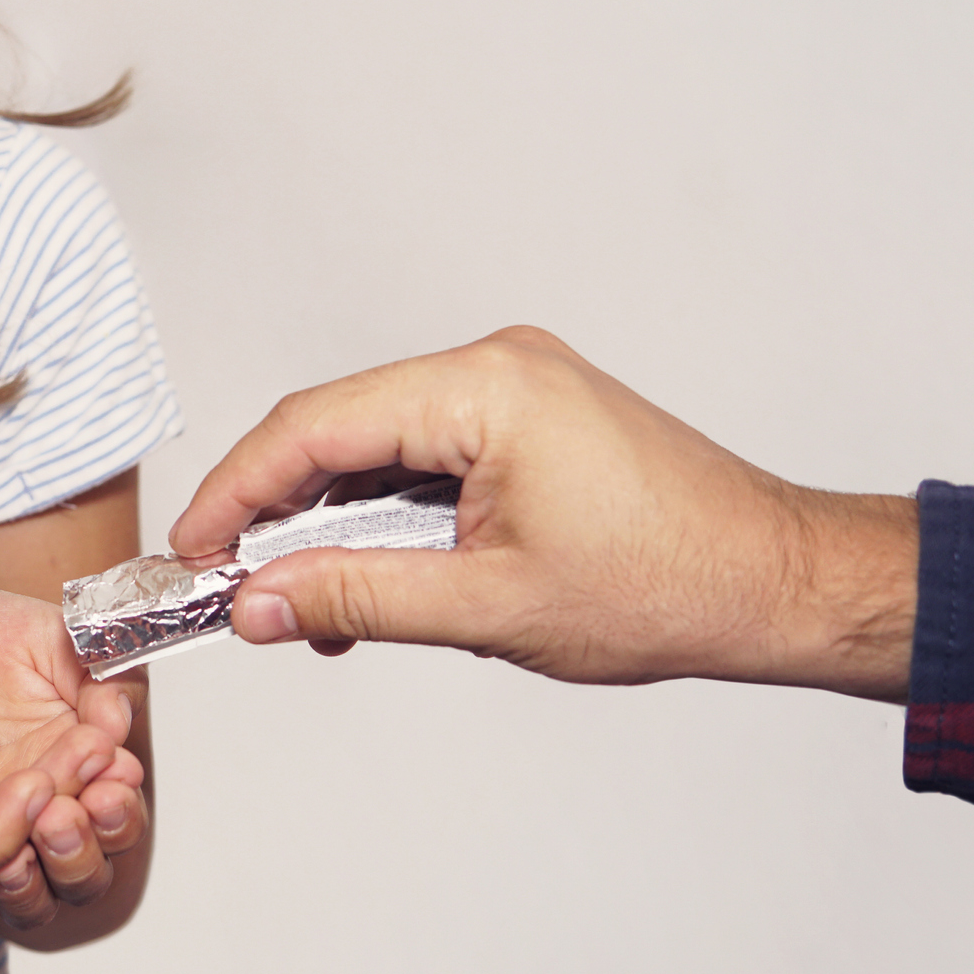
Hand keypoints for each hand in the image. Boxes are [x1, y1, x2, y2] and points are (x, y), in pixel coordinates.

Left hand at [0, 588, 149, 942]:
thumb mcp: (30, 631)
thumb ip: (87, 665)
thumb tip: (117, 716)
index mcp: (77, 771)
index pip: (115, 814)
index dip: (118, 808)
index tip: (109, 780)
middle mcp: (41, 820)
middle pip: (83, 873)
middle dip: (81, 850)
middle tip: (61, 813)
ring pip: (30, 902)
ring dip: (30, 883)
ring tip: (12, 850)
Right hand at [169, 326, 918, 700]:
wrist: (780, 584)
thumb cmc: (670, 586)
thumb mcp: (489, 608)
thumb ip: (356, 599)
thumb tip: (258, 603)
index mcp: (485, 388)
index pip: (315, 426)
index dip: (238, 491)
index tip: (193, 550)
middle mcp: (495, 365)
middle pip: (338, 426)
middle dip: (278, 510)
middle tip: (234, 586)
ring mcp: (514, 386)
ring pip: (377, 443)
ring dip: (332, 520)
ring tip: (307, 606)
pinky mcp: (528, 417)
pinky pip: (424, 453)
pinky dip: (385, 513)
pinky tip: (368, 578)